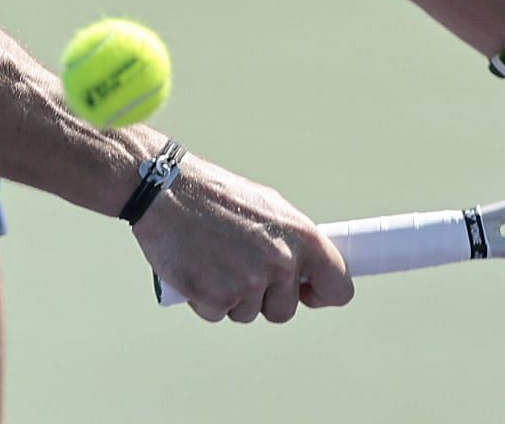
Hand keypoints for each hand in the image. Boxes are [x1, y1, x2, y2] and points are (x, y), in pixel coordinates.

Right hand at [130, 153, 354, 322]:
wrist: (166, 190)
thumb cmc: (217, 196)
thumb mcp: (268, 207)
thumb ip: (291, 240)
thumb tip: (308, 270)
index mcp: (302, 236)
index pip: (339, 286)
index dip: (322, 294)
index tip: (309, 293)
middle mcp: (281, 262)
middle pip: (285, 309)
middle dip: (264, 297)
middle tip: (239, 264)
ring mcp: (248, 283)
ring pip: (249, 314)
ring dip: (232, 297)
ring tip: (214, 258)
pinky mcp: (216, 298)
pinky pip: (218, 314)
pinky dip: (205, 299)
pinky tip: (196, 267)